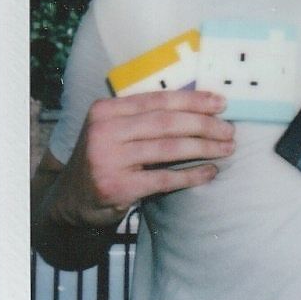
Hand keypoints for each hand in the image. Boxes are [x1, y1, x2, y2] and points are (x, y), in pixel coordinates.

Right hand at [52, 91, 234, 227]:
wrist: (71, 200)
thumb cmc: (105, 158)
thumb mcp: (114, 130)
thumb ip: (145, 117)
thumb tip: (199, 106)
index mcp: (106, 109)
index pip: (157, 99)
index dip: (193, 100)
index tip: (220, 103)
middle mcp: (104, 131)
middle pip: (166, 122)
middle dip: (204, 124)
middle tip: (229, 129)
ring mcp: (109, 159)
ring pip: (168, 149)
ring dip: (204, 148)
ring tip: (227, 148)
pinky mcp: (117, 187)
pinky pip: (164, 179)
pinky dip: (191, 175)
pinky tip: (210, 172)